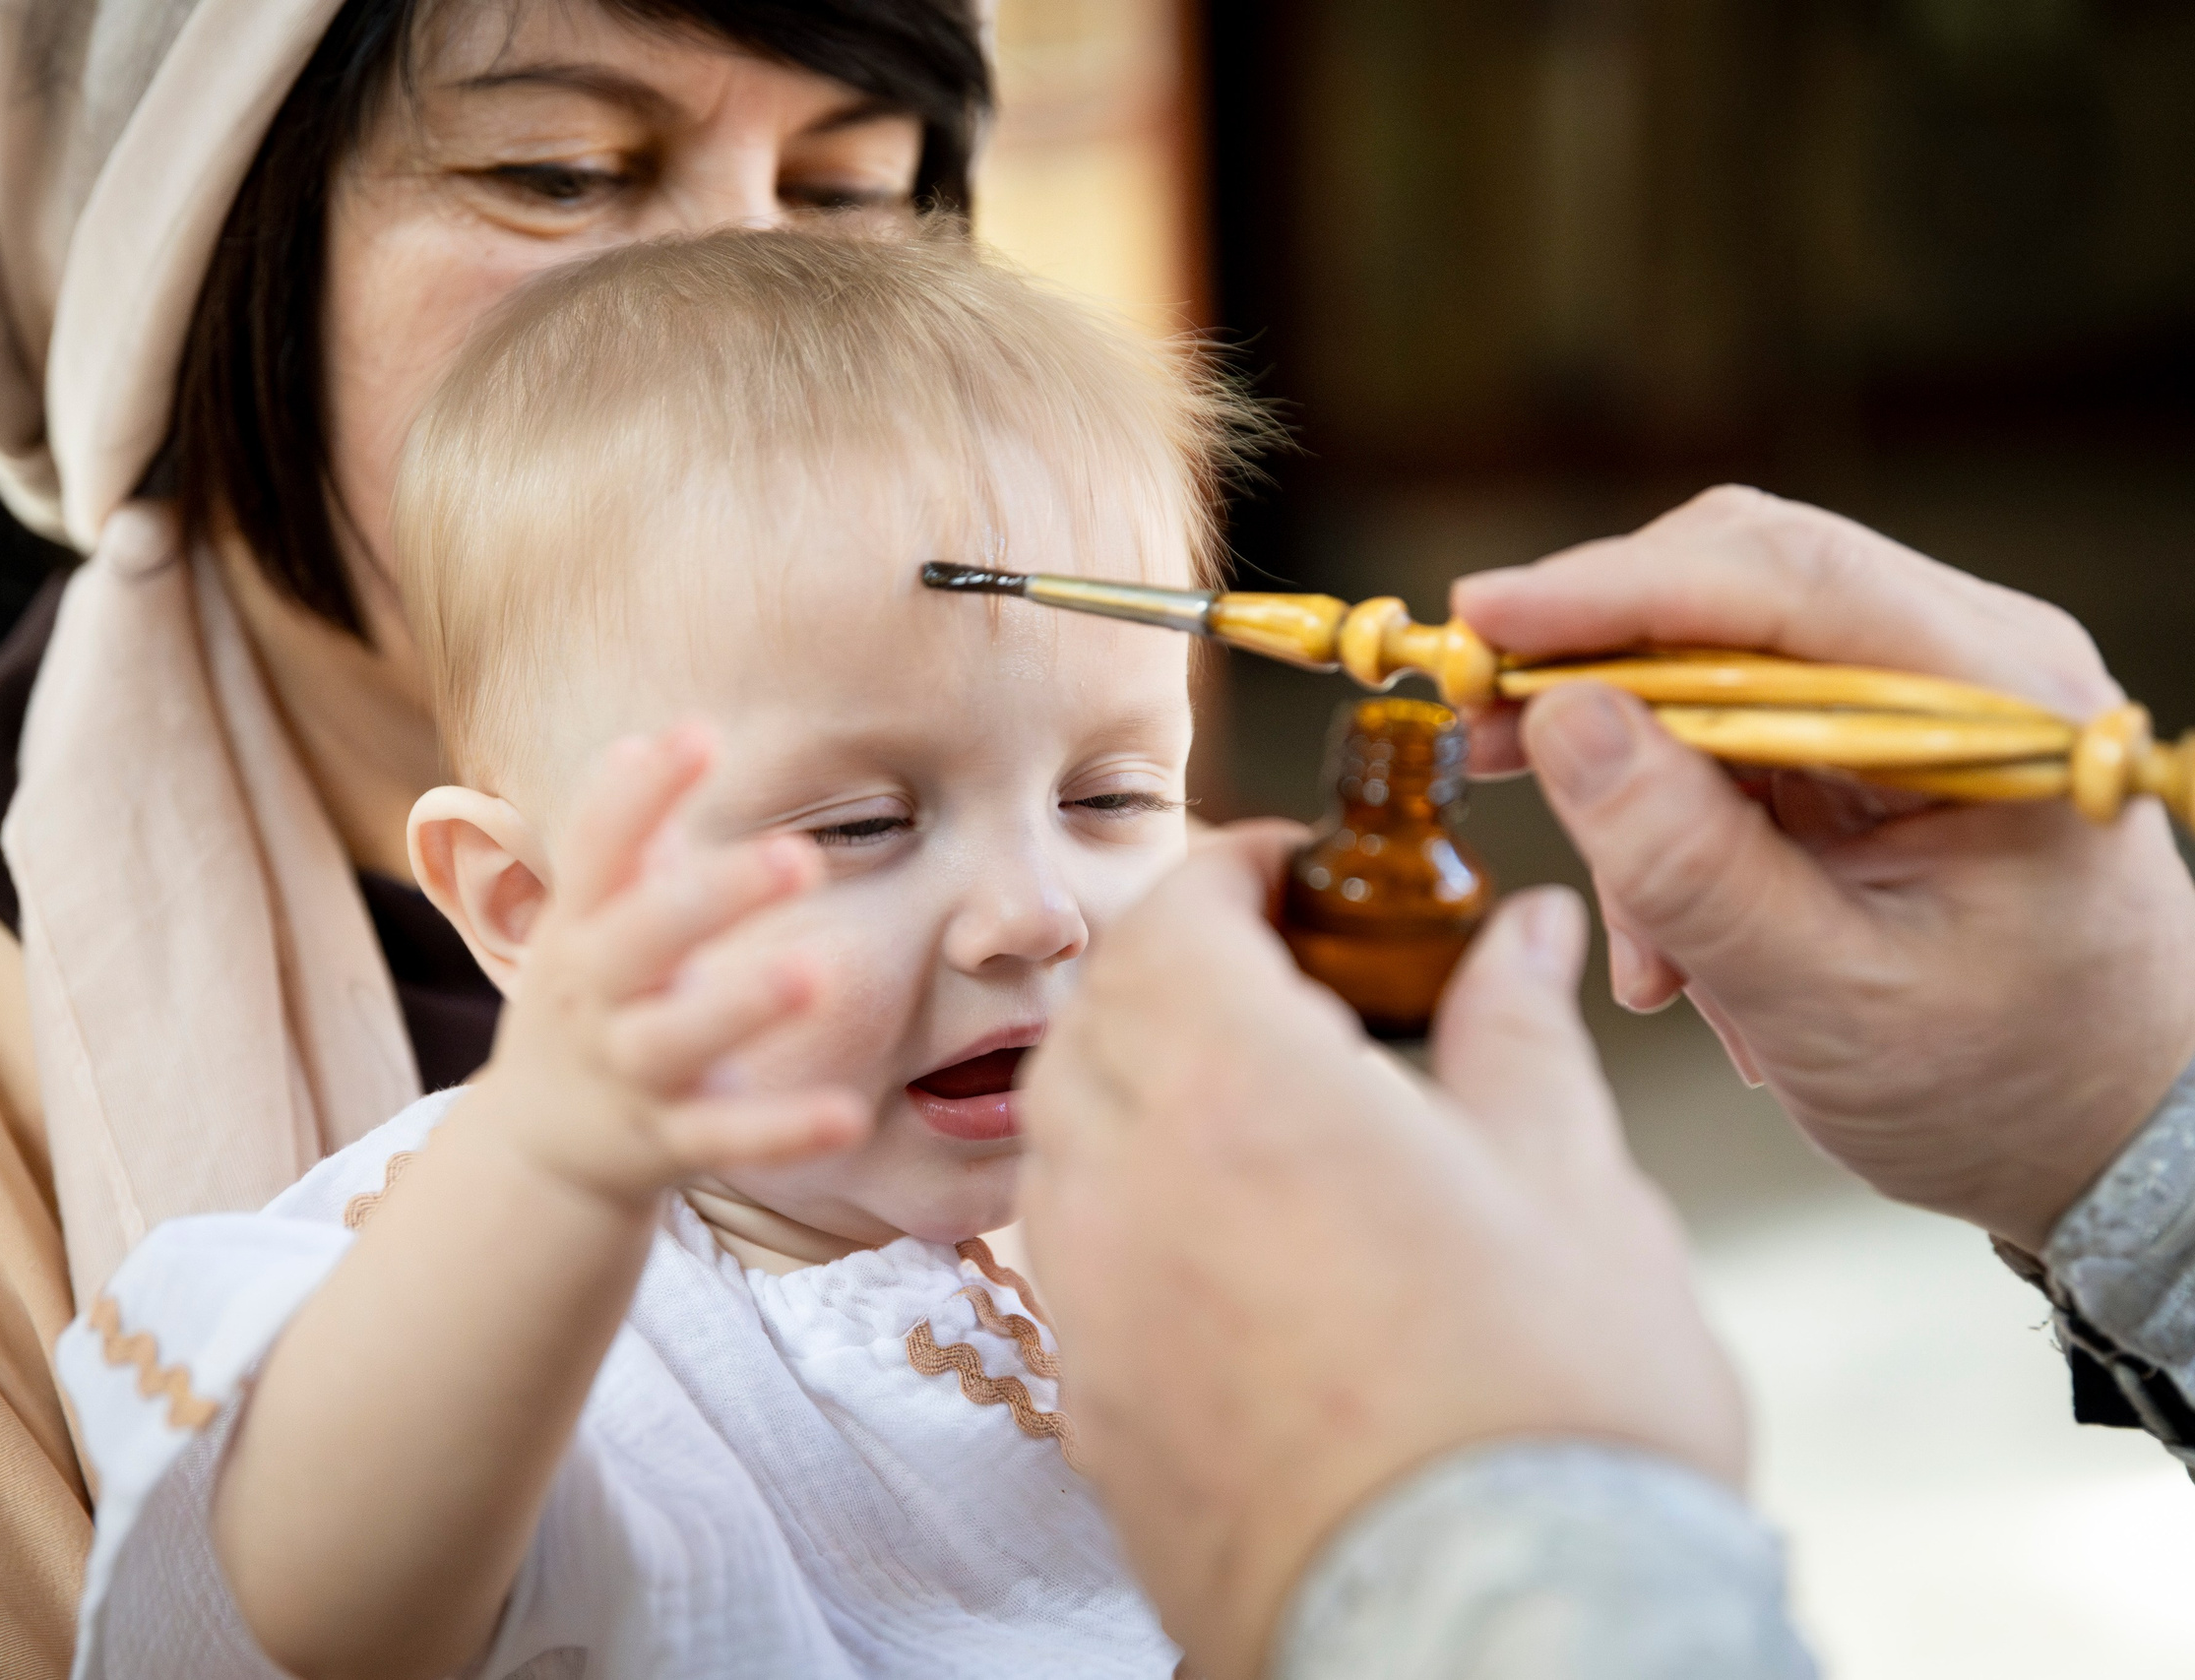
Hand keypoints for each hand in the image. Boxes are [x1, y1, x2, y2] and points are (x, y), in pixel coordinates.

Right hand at [471, 724, 869, 1206]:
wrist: (536, 1146)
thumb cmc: (591, 999)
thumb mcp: (592, 919)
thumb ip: (631, 837)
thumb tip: (664, 735)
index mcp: (579, 928)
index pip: (598, 851)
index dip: (641, 794)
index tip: (699, 734)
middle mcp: (595, 996)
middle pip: (640, 940)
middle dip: (713, 897)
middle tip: (798, 855)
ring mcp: (629, 1072)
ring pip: (675, 1039)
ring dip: (740, 1006)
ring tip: (810, 972)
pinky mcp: (667, 1142)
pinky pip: (726, 1137)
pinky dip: (782, 1130)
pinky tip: (847, 1116)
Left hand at [1017, 823, 1742, 1679]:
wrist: (1488, 1638)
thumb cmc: (1548, 1419)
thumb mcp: (1574, 1186)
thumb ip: (1517, 1034)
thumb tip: (1523, 941)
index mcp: (1238, 1088)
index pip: (1176, 917)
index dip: (1231, 871)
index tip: (1291, 869)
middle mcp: (1128, 1181)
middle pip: (1099, 1014)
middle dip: (1174, 965)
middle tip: (1283, 974)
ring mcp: (1093, 1302)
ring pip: (1063, 1134)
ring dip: (1135, 1080)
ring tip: (1257, 1098)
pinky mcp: (1091, 1408)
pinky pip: (1072, 1255)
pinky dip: (1125, 1201)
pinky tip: (1229, 1232)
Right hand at [1453, 485, 2194, 1247]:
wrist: (2108, 1140)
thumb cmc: (2008, 1086)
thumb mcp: (1830, 1001)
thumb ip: (1691, 867)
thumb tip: (1565, 724)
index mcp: (2000, 701)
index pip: (1786, 579)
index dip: (1614, 587)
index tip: (1483, 619)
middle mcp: (1969, 661)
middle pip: (1737, 585)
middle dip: (1595, 660)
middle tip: (1482, 731)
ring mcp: (1924, 693)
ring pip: (1714, 659)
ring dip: (1636, 777)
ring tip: (1642, 940)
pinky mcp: (1878, 740)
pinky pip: (1730, 730)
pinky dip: (1673, 819)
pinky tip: (1678, 939)